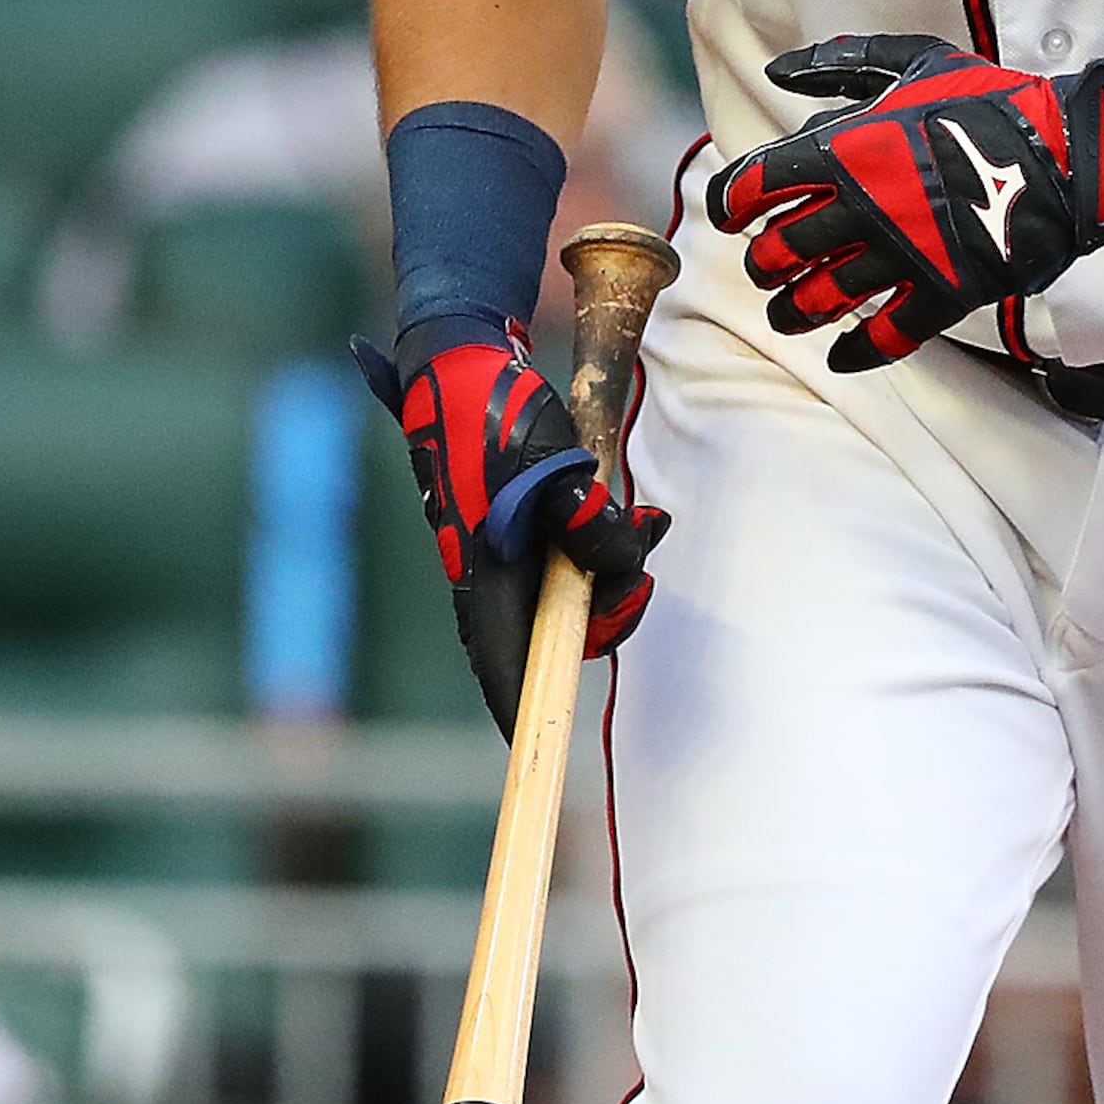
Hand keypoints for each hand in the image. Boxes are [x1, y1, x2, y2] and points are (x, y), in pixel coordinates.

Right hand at [353, 328, 667, 734]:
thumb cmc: (495, 410)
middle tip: (642, 582)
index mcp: (480, 565)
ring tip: (644, 524)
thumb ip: (588, 523)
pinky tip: (634, 515)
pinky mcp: (519, 523)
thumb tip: (622, 566)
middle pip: (548, 631)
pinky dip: (604, 544)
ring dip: (613, 570)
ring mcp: (503, 547)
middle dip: (605, 615)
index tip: (536, 744)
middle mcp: (488, 567)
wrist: (459, 358)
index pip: (499, 659)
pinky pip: (569, 556)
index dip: (520, 706)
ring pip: (567, 590)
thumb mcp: (551, 466)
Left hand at [709, 33, 1103, 370]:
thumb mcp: (916, 60)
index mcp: (847, 149)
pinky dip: (856, 351)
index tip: (730, 214)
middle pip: (780, 249)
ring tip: (787, 313)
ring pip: (821, 298)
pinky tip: (840, 354)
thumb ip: (842, 64)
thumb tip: (775, 68)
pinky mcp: (944, 291)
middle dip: (764, 261)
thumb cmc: (989, 100)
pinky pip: (886, 335)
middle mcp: (863, 206)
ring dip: (793, 310)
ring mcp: (903, 254)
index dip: (730, 203)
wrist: (1067, 151)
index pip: (756, 184)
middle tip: (767, 264)